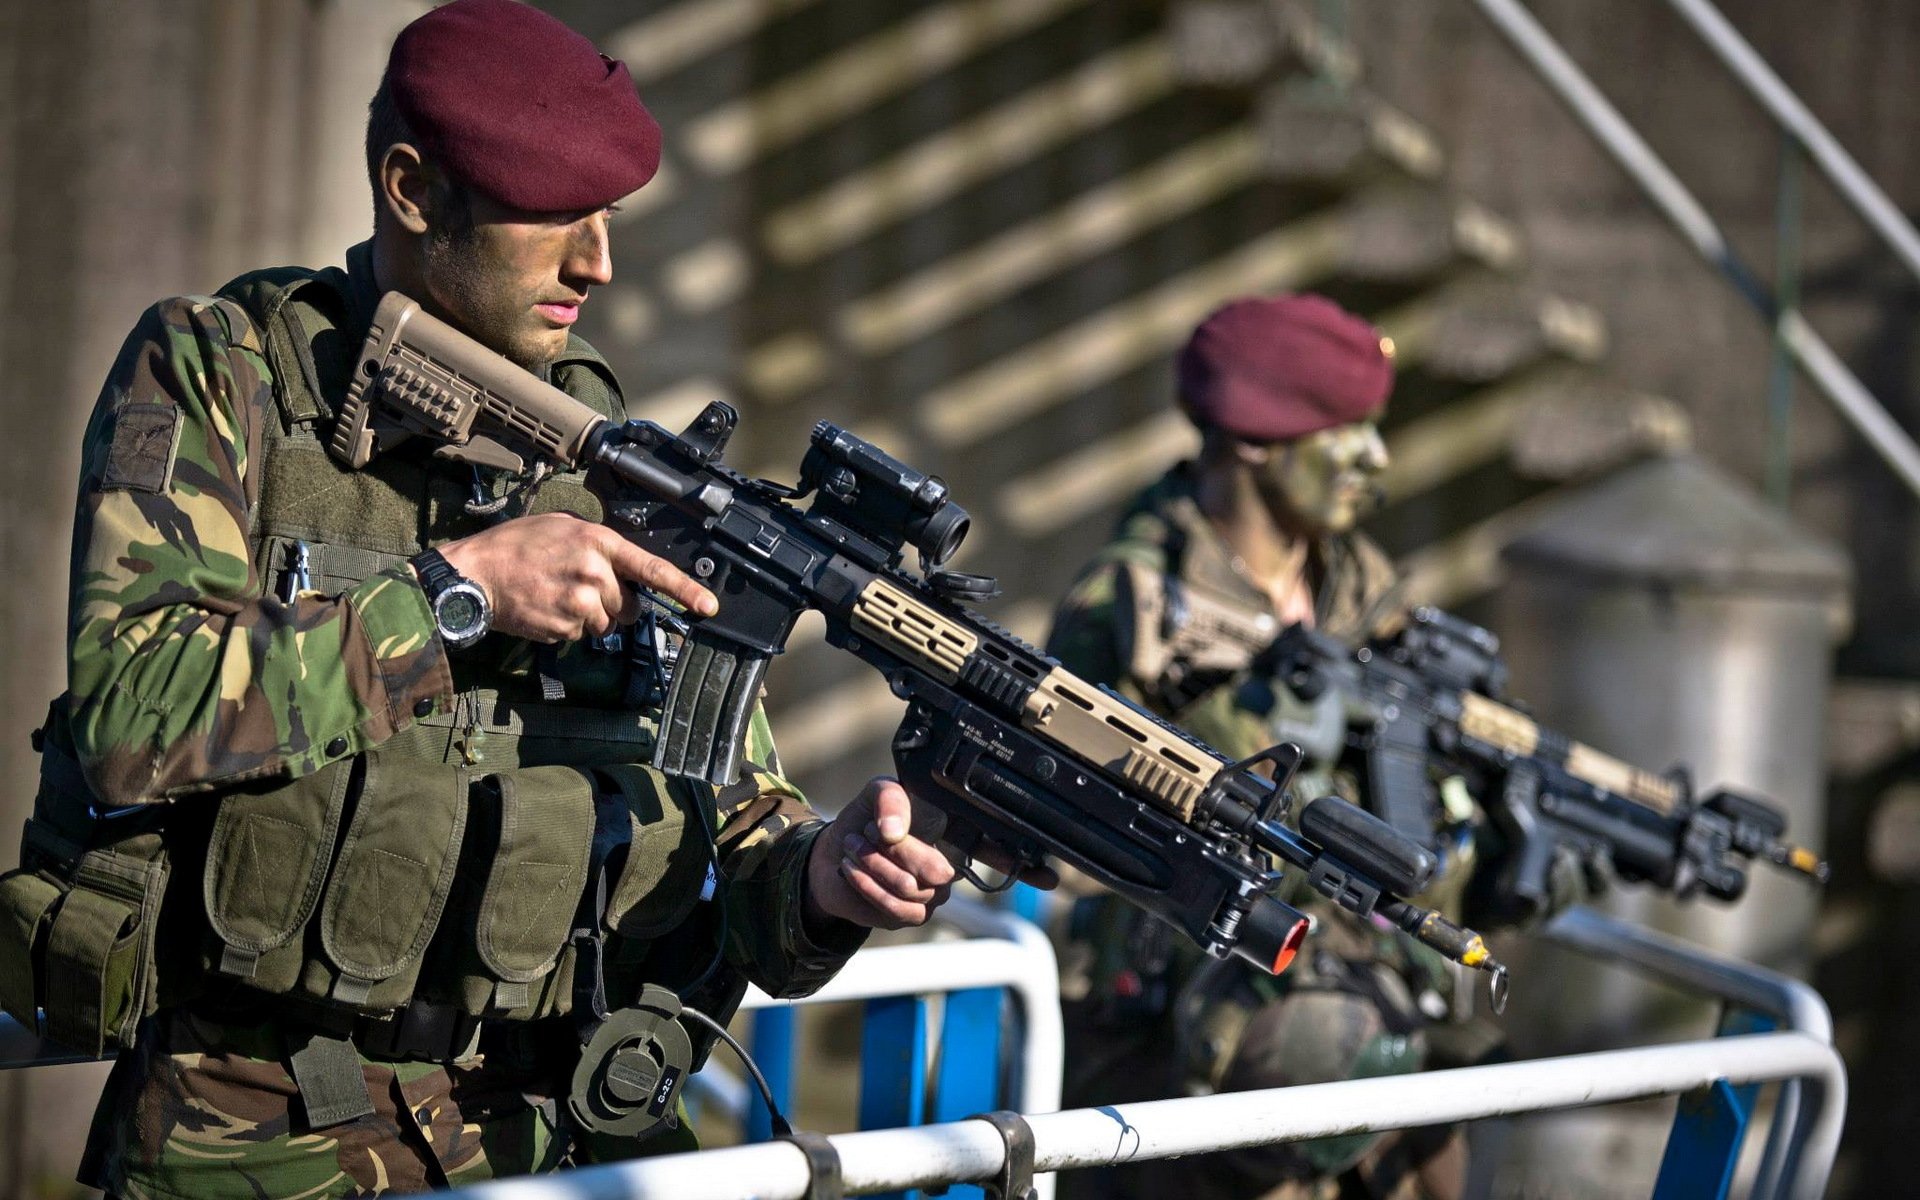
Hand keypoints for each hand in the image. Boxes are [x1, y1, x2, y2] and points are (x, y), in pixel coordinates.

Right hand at [435, 511, 716, 641]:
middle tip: (580, 587)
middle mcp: (595, 574)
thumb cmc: (517, 545)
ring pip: (607, 623)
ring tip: (558, 595)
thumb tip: (625, 565)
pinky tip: (547, 607)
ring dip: (590, 616)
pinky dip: (569, 626)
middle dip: (614, 602)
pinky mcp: (565, 628)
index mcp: (599, 543)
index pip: (653, 570)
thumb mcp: (563, 526)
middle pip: (630, 605)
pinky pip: (582, 634)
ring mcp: (581, 604)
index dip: (685, 589)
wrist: (477, 574)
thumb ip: (599, 544)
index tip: (708, 606)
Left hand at [805, 778, 1059, 931]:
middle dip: (903, 854)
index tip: (1050, 877)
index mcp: (955, 830)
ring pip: (916, 890)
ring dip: (876, 866)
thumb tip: (894, 831)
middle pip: (944, 871)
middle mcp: (950, 863)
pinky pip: (897, 908)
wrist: (830, 855)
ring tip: (854, 845)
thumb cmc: (866, 818)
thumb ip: (890, 799)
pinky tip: (851, 869)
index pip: (999, 847)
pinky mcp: (910, 915)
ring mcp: (933, 894)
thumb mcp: (877, 793)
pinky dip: (867, 884)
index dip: (1025, 864)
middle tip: (872, 835)